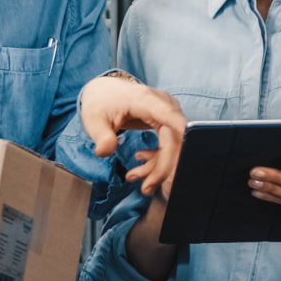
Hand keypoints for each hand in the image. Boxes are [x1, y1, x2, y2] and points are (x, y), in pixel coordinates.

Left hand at [79, 75, 185, 196]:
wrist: (104, 92)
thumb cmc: (100, 103)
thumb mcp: (94, 120)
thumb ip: (101, 136)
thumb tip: (104, 152)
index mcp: (145, 99)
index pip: (170, 117)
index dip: (182, 136)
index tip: (187, 157)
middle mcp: (163, 103)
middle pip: (175, 139)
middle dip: (163, 168)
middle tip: (145, 188)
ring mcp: (168, 112)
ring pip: (175, 144)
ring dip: (159, 166)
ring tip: (134, 177)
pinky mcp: (167, 120)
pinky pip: (171, 143)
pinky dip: (159, 158)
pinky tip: (140, 161)